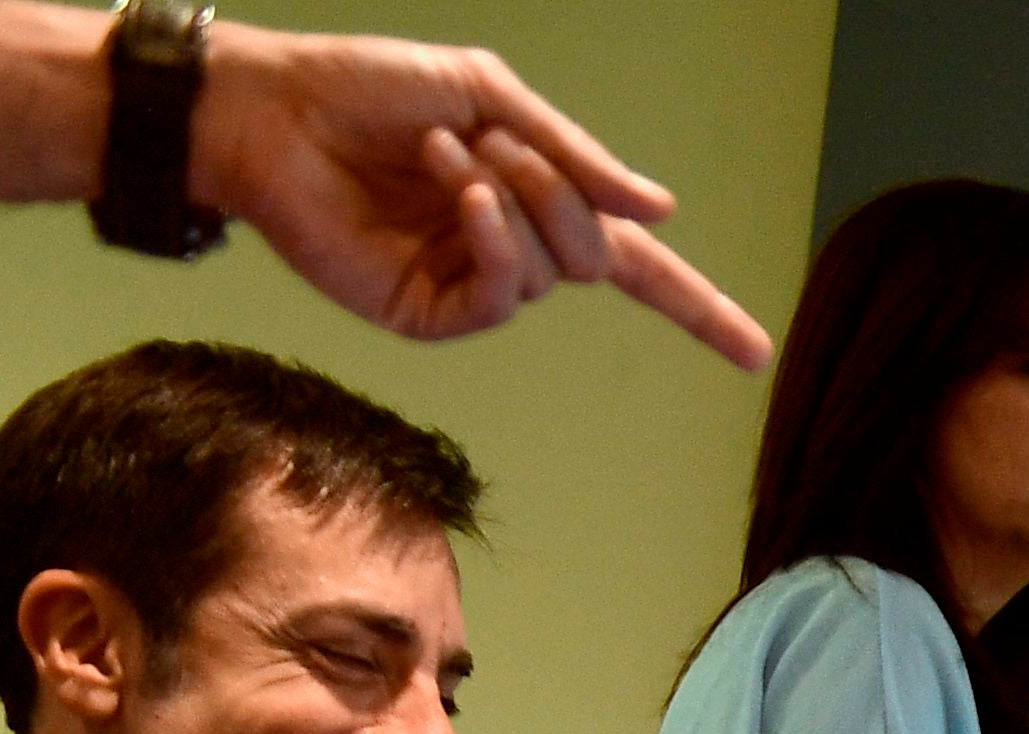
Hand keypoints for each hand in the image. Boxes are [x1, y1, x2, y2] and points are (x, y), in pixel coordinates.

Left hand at [191, 26, 773, 367]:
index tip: (755, 351)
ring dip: (513, 203)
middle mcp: (508, 250)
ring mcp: (467, 285)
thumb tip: (660, 212)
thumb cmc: (368, 88)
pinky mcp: (426, 314)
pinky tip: (453, 193)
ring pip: (548, 276)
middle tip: (502, 143)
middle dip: (564, 196)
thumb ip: (575, 154)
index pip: (634, 265)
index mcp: (532, 199)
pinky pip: (497, 298)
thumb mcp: (489, 91)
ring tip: (447, 150)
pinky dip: (490, 239)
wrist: (272, 110)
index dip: (697, 307)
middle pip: (596, 259)